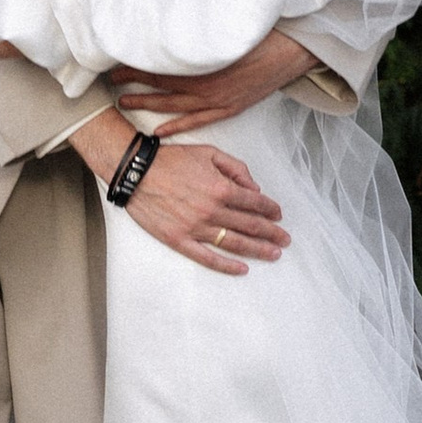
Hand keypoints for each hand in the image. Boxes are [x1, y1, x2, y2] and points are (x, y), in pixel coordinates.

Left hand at [109, 30, 312, 137]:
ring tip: (124, 102)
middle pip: (161, 84)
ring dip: (148, 104)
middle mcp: (206, 83)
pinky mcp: (230, 108)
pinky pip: (199, 121)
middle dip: (133, 82)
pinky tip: (160, 131)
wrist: (293, 49)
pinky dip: (178, 126)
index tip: (114, 59)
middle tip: (109, 81)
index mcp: (203, 60)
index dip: (135, 62)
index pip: (159, 63)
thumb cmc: (261, 31)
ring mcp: (218, 100)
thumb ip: (197, 22)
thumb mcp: (225, 19)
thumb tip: (170, 11)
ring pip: (174, 105)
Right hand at [124, 141, 289, 274]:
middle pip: (251, 226)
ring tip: (273, 255)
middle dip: (272, 233)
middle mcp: (213, 210)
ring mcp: (197, 228)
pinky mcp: (180, 240)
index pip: (255, 203)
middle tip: (285, 240)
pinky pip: (208, 257)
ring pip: (235, 243)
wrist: (136, 171)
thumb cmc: (171, 159)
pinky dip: (227, 265)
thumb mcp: (209, 153)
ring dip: (258, 250)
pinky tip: (242, 269)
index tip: (278, 215)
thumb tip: (254, 188)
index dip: (271, 210)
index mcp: (222, 188)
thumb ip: (236, 168)